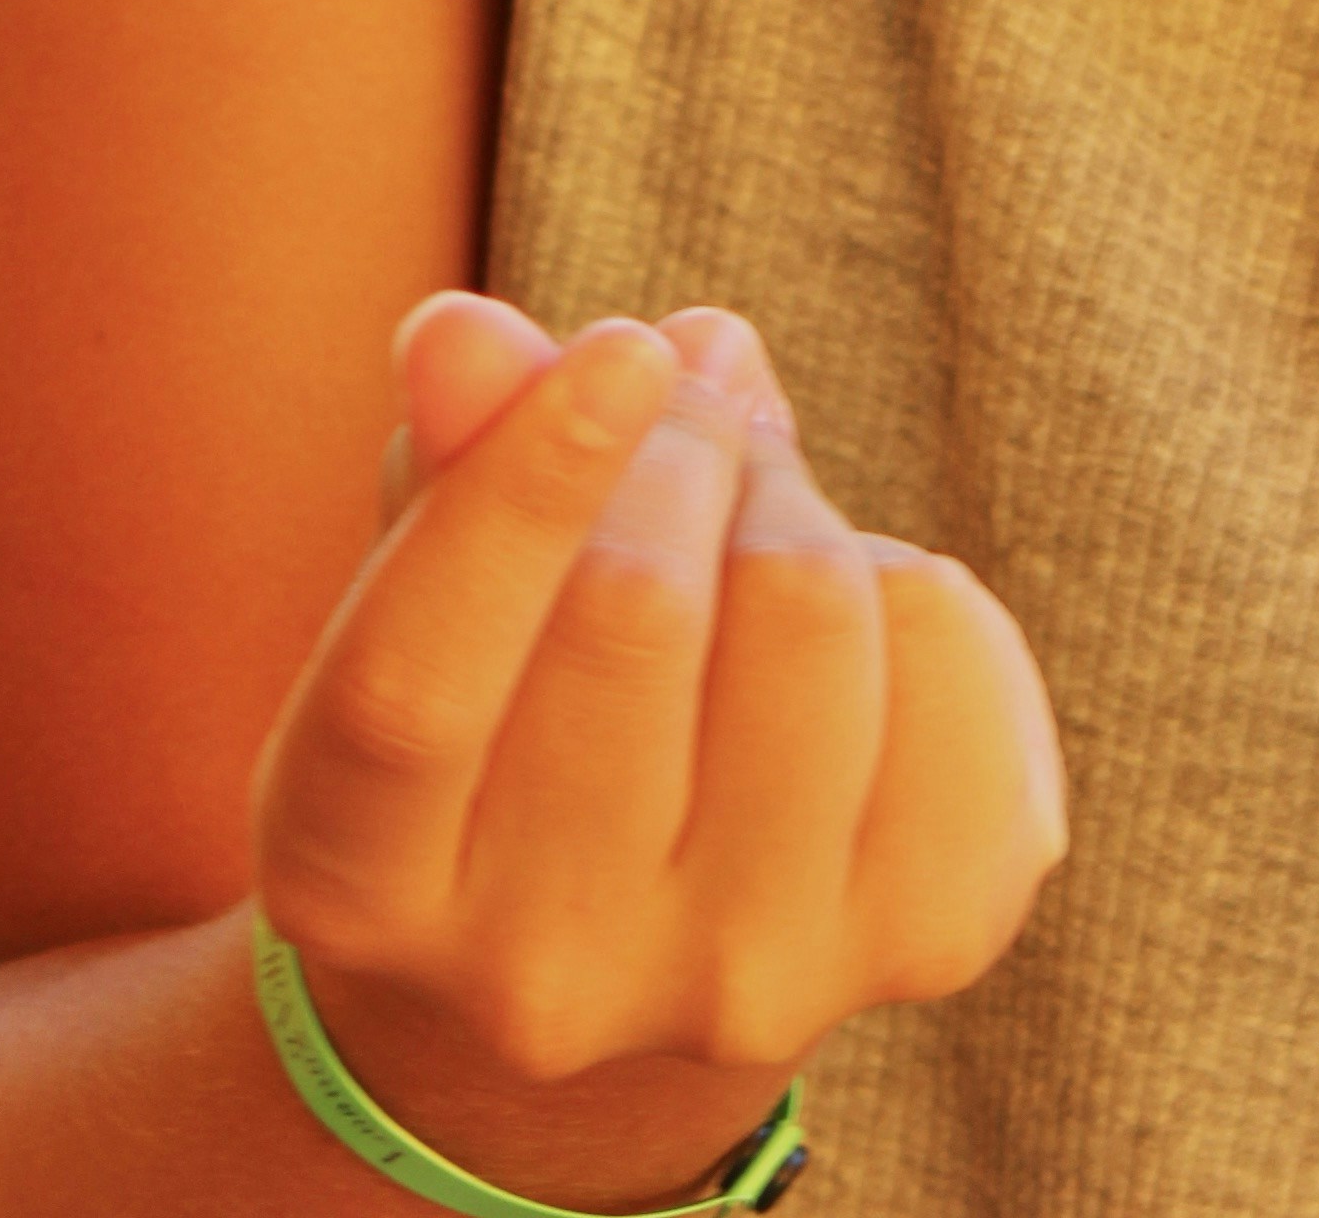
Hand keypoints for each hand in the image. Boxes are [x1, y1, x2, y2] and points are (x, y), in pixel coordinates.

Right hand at [254, 294, 1066, 1110]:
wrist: (634, 933)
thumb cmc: (515, 692)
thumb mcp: (440, 580)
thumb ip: (450, 451)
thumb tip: (468, 333)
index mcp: (359, 883)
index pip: (417, 681)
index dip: (524, 486)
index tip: (619, 346)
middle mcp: (538, 978)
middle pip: (636, 611)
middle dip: (682, 444)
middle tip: (687, 395)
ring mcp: (736, 985)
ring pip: (808, 617)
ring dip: (792, 503)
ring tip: (756, 516)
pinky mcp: (914, 946)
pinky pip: (959, 673)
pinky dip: (923, 588)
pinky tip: (859, 628)